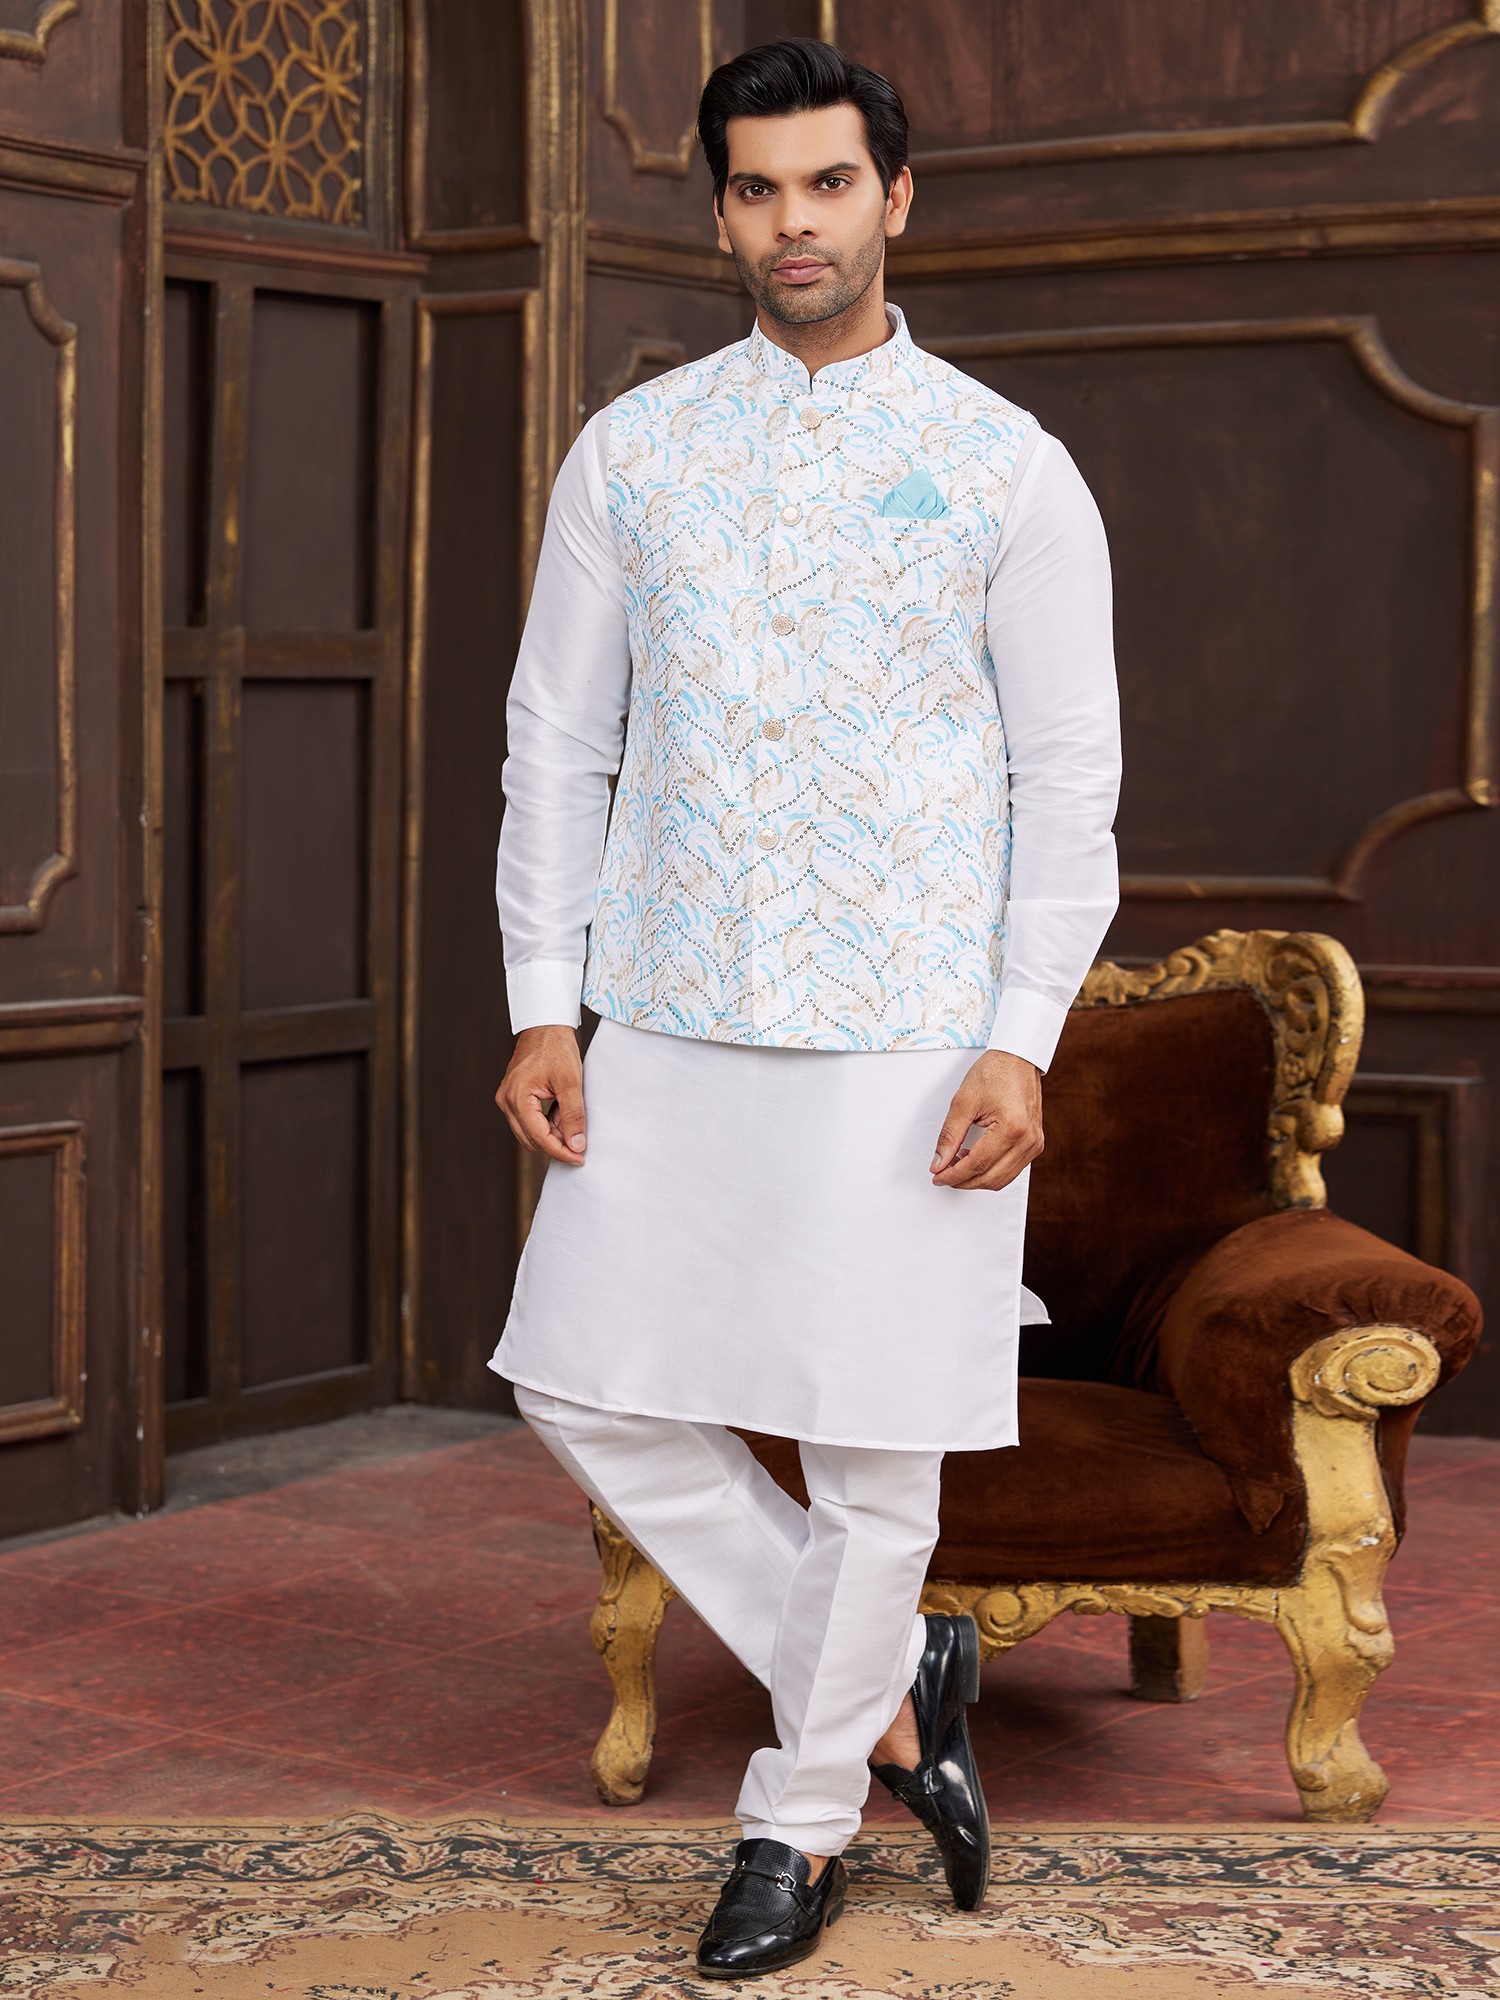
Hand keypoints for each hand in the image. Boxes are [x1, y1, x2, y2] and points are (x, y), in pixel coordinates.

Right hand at [495, 1025, 586, 1164]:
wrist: (546, 1025)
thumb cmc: (556, 1048)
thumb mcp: (571, 1082)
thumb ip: (573, 1115)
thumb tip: (576, 1144)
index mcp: (517, 1097)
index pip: (539, 1138)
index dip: (560, 1151)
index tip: (580, 1158)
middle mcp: (506, 1101)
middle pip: (531, 1139)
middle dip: (556, 1145)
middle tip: (580, 1145)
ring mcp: (507, 1099)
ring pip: (529, 1133)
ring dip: (551, 1135)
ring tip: (572, 1125)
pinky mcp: (513, 1097)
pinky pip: (528, 1121)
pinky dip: (545, 1124)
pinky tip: (561, 1116)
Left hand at [930, 1050, 1042, 1190]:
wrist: (1017, 1059)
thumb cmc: (994, 1073)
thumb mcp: (962, 1102)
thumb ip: (949, 1137)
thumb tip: (939, 1164)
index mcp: (1012, 1128)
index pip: (977, 1164)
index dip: (954, 1175)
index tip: (937, 1176)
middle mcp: (1028, 1140)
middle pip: (991, 1178)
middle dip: (963, 1181)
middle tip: (942, 1174)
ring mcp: (1035, 1144)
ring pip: (1002, 1180)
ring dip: (977, 1179)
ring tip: (956, 1165)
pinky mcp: (1035, 1144)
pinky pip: (1011, 1170)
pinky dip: (991, 1171)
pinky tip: (974, 1160)